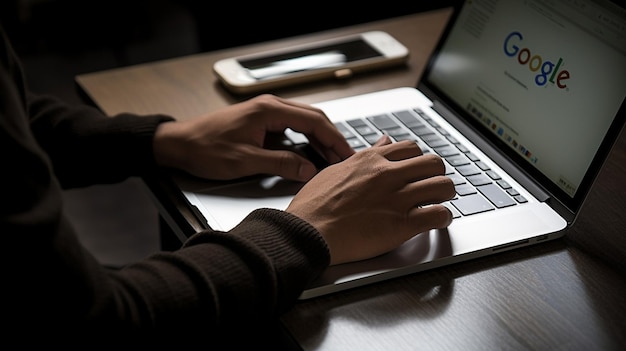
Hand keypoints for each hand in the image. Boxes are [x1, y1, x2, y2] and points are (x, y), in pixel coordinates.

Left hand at [153, 94, 354, 180]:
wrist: (179, 144)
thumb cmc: (206, 149)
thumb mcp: (245, 161)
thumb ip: (280, 164)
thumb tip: (308, 169)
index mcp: (269, 110)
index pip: (314, 121)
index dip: (334, 139)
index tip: (347, 154)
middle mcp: (270, 106)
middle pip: (313, 118)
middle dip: (332, 138)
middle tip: (345, 158)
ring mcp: (265, 112)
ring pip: (303, 121)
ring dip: (320, 139)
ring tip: (333, 157)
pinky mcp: (260, 121)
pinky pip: (292, 127)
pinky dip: (306, 139)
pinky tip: (311, 152)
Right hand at [286, 135, 455, 264]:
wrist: (306, 232)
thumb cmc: (314, 205)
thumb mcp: (335, 170)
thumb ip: (364, 156)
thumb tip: (383, 142)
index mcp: (370, 160)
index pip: (410, 148)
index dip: (418, 160)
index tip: (417, 170)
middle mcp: (387, 174)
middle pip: (433, 163)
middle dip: (436, 174)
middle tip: (432, 185)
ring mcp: (396, 198)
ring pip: (443, 185)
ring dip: (445, 194)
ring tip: (439, 202)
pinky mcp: (401, 224)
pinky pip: (439, 215)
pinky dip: (444, 218)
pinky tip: (438, 221)